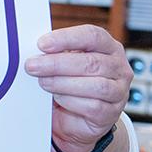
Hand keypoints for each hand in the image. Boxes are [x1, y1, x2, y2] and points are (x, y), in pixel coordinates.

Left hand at [24, 24, 130, 151]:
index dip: (66, 38)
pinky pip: (93, 106)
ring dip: (63, 83)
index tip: (42, 44)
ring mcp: (119, 91)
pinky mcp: (111, 113)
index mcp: (107, 47)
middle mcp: (118, 67)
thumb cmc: (68, 81)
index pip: (93, 36)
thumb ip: (53, 54)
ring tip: (43, 82)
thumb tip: (34, 52)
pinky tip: (57, 97)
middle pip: (91, 62)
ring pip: (95, 86)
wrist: (74, 115)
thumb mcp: (62, 63)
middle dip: (57, 64)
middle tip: (32, 66)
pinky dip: (70, 101)